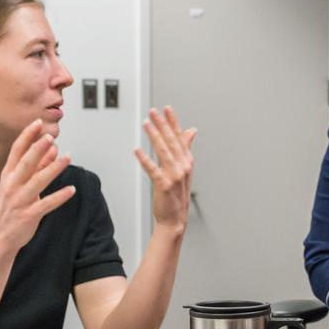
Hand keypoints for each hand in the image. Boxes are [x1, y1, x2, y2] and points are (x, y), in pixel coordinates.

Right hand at [0, 120, 74, 254]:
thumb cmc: (11, 207)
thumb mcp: (20, 184)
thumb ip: (37, 167)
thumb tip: (52, 149)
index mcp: (8, 175)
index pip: (17, 151)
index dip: (27, 136)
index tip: (38, 122)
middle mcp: (12, 185)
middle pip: (25, 163)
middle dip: (37, 149)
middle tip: (50, 137)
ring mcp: (19, 200)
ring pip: (37, 181)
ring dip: (53, 168)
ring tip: (67, 157)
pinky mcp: (28, 215)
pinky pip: (46, 204)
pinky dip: (59, 197)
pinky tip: (71, 190)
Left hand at [135, 105, 196, 233]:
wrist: (175, 219)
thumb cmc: (177, 195)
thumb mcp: (184, 169)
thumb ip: (185, 148)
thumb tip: (191, 131)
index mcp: (187, 161)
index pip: (180, 137)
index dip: (173, 122)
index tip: (167, 109)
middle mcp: (183, 167)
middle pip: (171, 141)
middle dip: (162, 124)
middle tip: (153, 111)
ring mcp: (174, 176)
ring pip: (163, 152)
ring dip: (154, 136)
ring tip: (146, 124)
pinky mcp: (164, 186)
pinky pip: (153, 170)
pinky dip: (145, 160)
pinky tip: (137, 151)